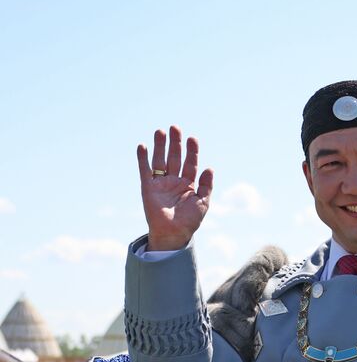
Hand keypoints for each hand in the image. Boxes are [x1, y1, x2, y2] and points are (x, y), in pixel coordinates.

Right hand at [137, 126, 214, 251]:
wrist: (174, 233)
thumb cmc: (190, 221)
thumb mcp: (203, 202)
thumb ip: (206, 186)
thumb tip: (209, 168)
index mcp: (188, 184)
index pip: (190, 163)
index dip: (191, 151)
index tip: (193, 138)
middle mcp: (174, 181)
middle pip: (174, 157)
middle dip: (175, 143)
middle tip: (175, 128)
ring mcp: (160, 183)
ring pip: (160, 160)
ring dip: (160, 146)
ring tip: (160, 131)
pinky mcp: (148, 187)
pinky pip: (144, 170)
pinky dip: (143, 158)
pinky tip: (143, 146)